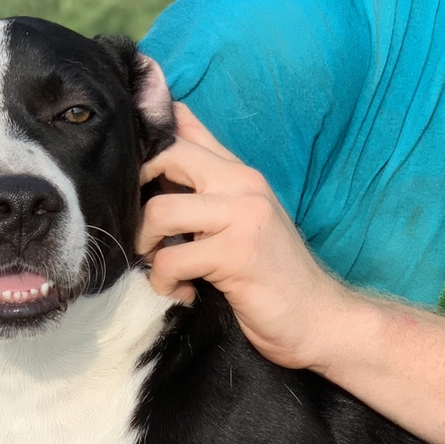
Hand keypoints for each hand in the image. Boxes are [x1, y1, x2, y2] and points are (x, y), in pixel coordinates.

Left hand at [138, 104, 352, 372]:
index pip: (186, 125)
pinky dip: (166, 283)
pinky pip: (171, 259)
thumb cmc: (272, 276)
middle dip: (136, 193)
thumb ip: (205, 194)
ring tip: (163, 267)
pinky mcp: (237, 253)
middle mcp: (243, 183)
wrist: (317, 318)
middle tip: (144, 232)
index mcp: (240, 173)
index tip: (127, 160)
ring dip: (148, 246)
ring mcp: (242, 215)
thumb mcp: (240, 222)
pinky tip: (185, 293)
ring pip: (160, 211)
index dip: (149, 130)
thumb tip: (157, 167)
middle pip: (167, 155)